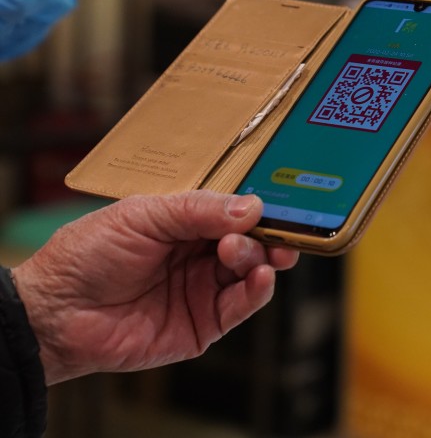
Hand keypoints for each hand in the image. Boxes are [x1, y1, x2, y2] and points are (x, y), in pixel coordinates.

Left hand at [10, 191, 297, 384]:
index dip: (256, 207)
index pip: (234, 211)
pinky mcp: (205, 324)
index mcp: (186, 224)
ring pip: (253, 271)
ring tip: (235, 252)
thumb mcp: (143, 216)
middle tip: (269, 230)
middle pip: (252, 241)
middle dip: (267, 234)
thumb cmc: (87, 256)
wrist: (56, 312)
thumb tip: (252, 207)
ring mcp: (204, 290)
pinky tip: (259, 276)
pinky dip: (258, 290)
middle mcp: (200, 255)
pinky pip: (242, 306)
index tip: (278, 202)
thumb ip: (198, 210)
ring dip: (257, 258)